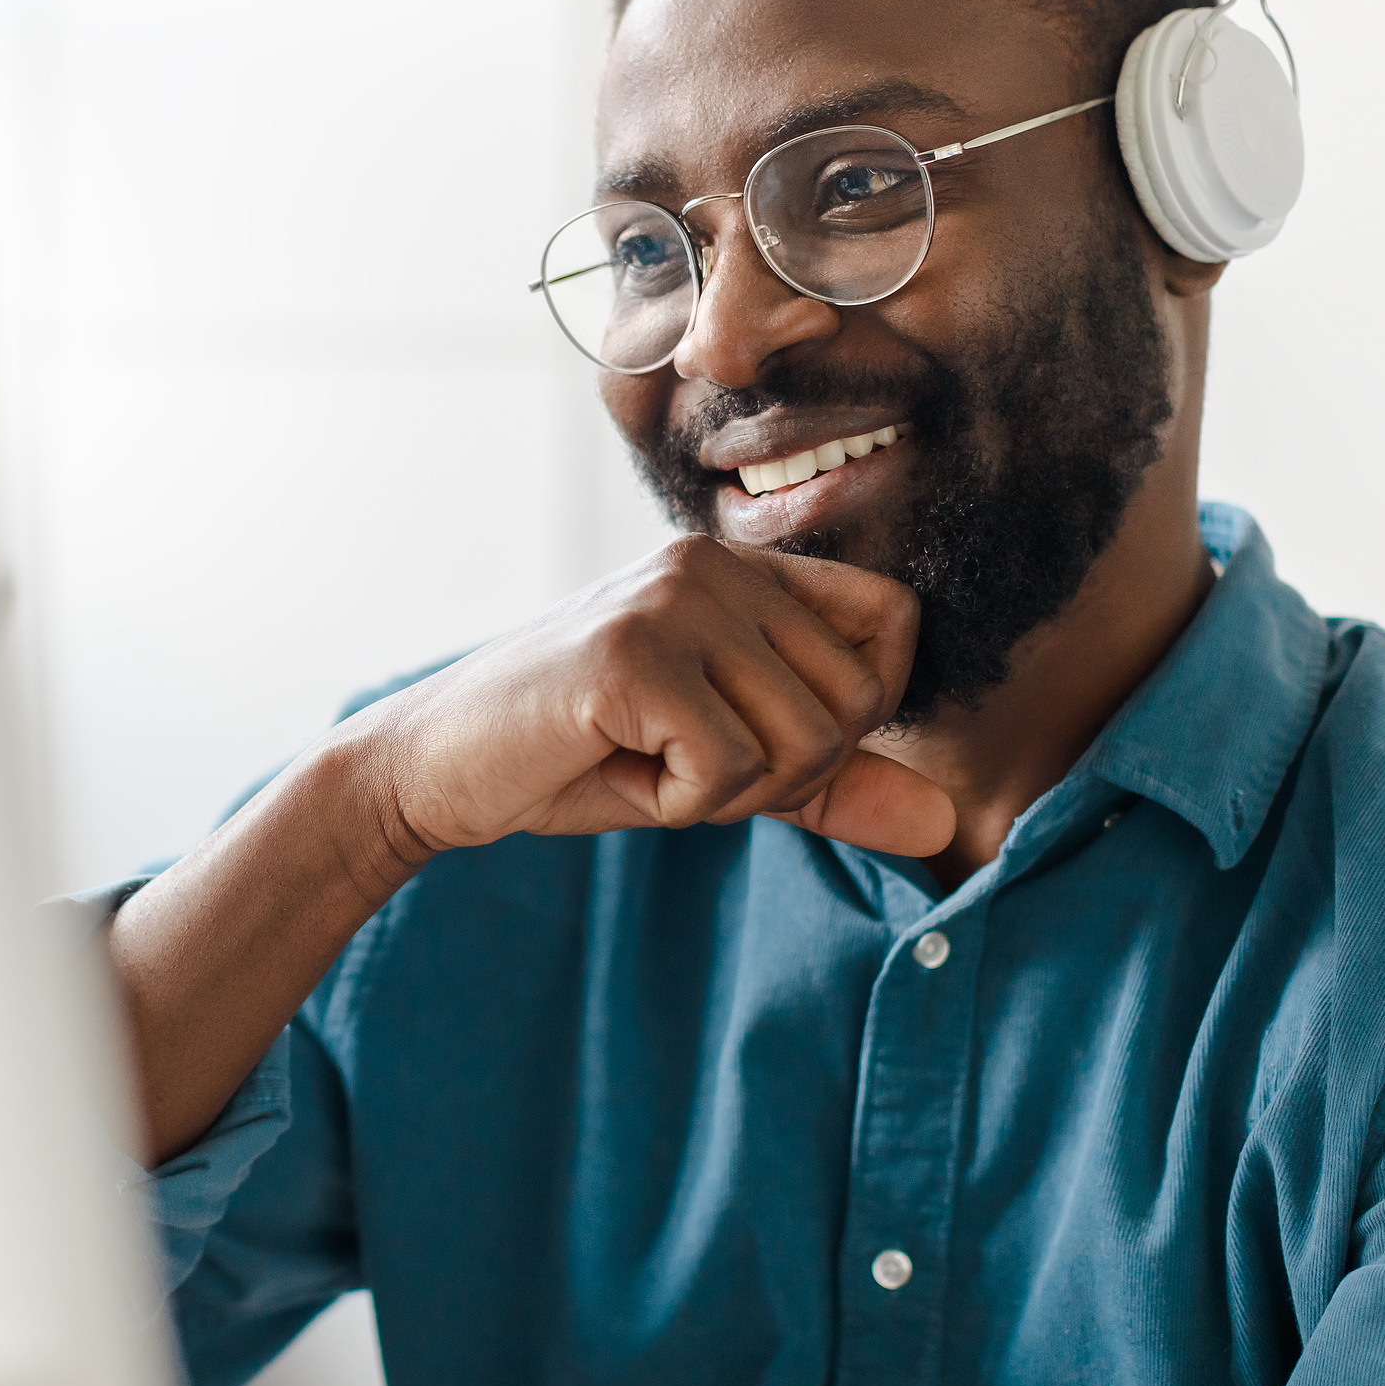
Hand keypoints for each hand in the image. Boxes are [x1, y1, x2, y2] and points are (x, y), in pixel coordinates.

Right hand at [324, 535, 954, 862]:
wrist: (436, 768)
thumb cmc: (574, 757)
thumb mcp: (721, 767)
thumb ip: (833, 784)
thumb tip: (948, 821)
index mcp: (739, 568)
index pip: (892, 617)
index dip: (864, 706)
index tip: (773, 742)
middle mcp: (711, 564)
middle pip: (858, 698)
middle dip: (786, 772)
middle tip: (688, 768)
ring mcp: (670, 600)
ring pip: (802, 740)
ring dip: (727, 793)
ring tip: (646, 766)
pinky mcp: (632, 653)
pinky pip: (728, 768)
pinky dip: (676, 803)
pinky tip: (614, 771)